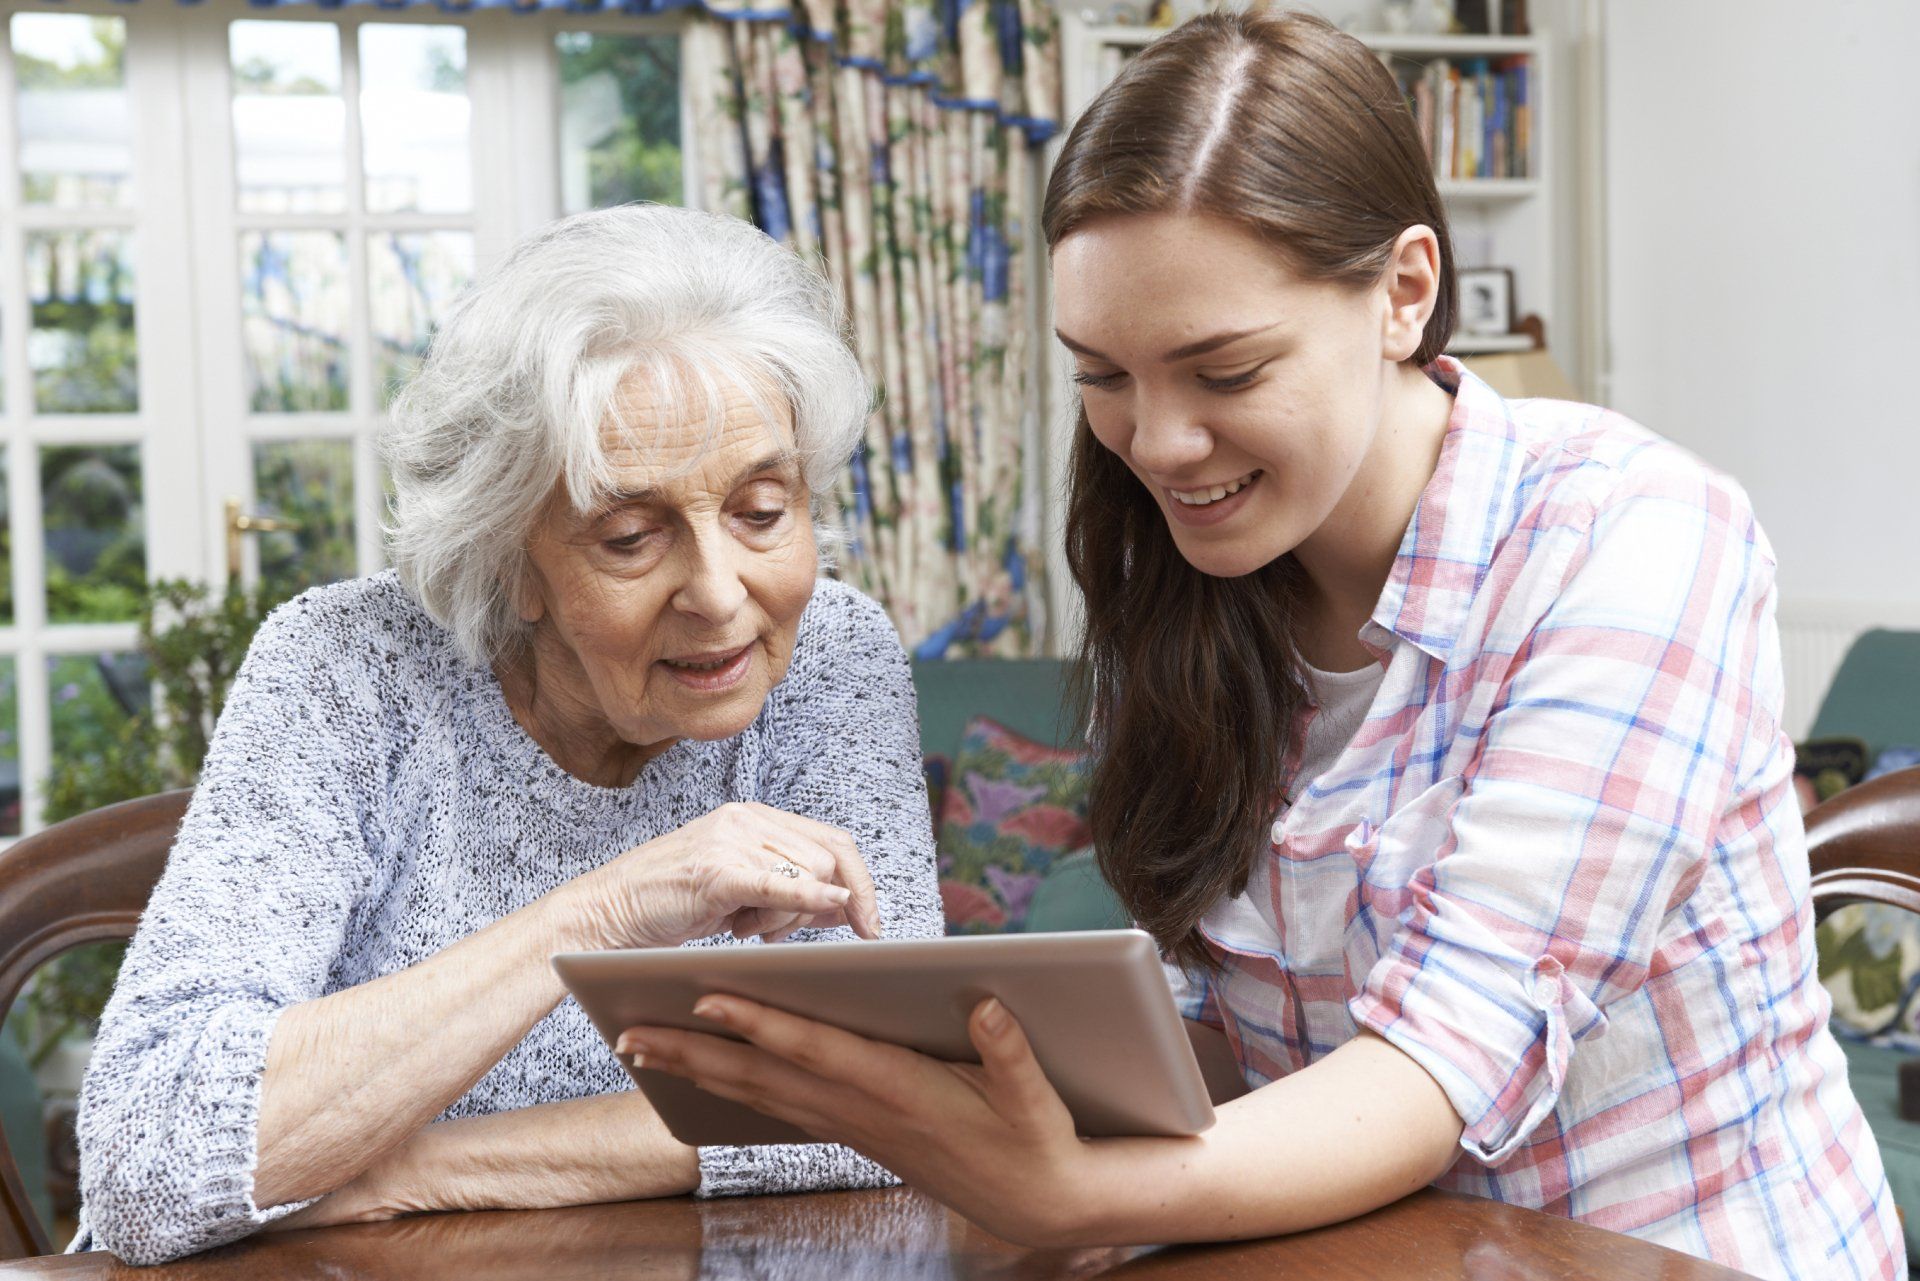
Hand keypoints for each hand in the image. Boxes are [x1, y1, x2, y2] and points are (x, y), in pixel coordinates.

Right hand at [559, 802, 881, 949]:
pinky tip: (824, 905)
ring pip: (808, 874)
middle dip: (820, 907)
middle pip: (828, 859)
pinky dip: (806, 895)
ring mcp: (731, 839)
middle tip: (777, 934)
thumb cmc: (671, 905)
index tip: (873, 927)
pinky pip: (777, 881)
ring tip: (742, 926)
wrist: (607, 911)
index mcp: (756, 818)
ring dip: (788, 916)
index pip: (833, 841)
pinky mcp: (715, 869)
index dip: (861, 883)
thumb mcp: (741, 895)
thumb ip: (792, 892)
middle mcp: (747, 818)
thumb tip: (848, 905)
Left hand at [613, 995, 1099, 1245]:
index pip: (815, 1050)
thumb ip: (1008, 1053)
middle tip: (627, 1033)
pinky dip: (735, 1088)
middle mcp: (862, 1111)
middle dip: (692, 1052)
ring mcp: (853, 1126)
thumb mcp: (1033, 1099)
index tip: (708, 996)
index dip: (761, 1023)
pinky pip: (779, 1107)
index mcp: (900, 1092)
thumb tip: (987, 1003)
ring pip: (760, 1094)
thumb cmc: (1035, 1143)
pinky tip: (708, 1076)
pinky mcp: (856, 1132)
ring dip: (699, 1070)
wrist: (1037, 1204)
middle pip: (762, 1076)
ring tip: (643, 1048)